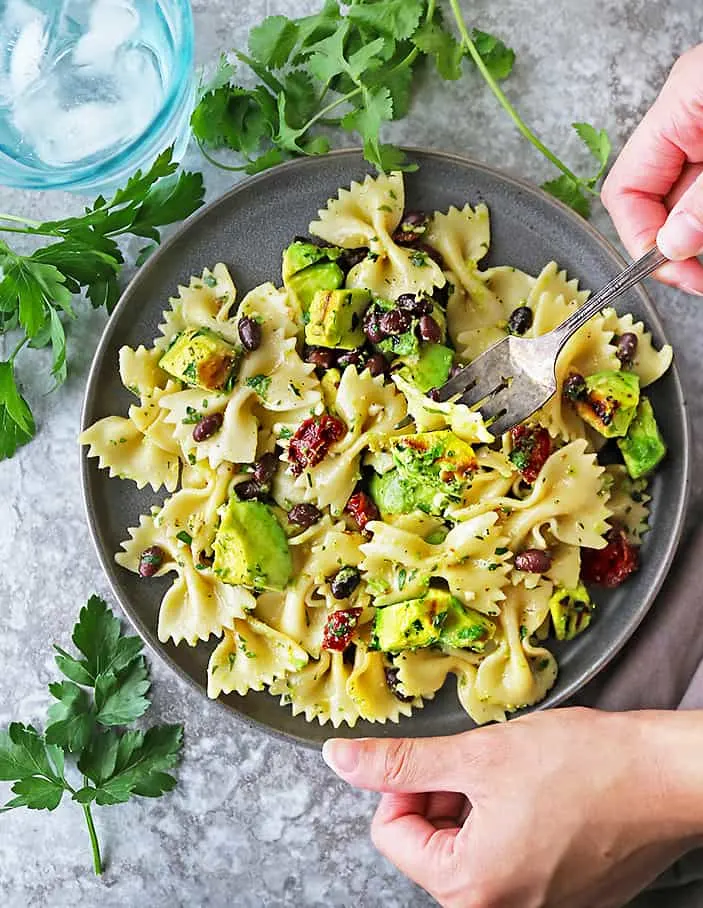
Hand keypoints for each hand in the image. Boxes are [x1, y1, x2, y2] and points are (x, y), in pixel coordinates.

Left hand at [323, 708, 702, 907]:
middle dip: (443, 797)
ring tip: (516, 777)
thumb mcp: (477, 754)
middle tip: (483, 765)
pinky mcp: (562, 899)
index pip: (391, 834)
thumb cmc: (582, 764)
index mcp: (470, 888)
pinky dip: (508, 824)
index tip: (440, 759)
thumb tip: (341, 759)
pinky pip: (508, 861)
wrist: (667, 777)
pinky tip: (540, 796)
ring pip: (468, 849)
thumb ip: (400, 762)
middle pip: (428, 846)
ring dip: (476, 806)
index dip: (407, 785)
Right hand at [601, 44, 702, 294]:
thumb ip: (702, 201)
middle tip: (700, 276)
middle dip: (677, 246)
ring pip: (685, 202)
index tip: (674, 272)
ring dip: (697, 237)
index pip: (626, 191)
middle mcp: (688, 118)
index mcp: (677, 109)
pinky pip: (702, 189)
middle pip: (656, 202)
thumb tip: (671, 246)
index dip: (642, 240)